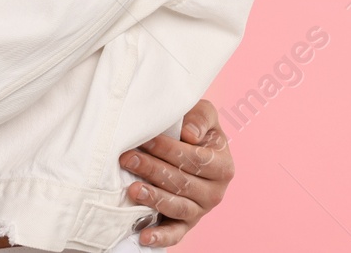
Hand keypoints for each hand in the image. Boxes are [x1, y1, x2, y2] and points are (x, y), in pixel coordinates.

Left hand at [120, 100, 232, 246]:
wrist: (192, 146)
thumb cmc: (194, 128)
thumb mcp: (203, 114)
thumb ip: (200, 118)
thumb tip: (189, 134)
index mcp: (223, 166)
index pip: (195, 160)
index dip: (169, 150)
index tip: (146, 140)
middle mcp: (215, 192)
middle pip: (182, 183)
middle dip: (153, 169)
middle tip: (127, 159)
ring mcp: (200, 210)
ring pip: (177, 207)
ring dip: (154, 198)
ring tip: (133, 189)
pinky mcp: (185, 224)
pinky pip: (175, 234)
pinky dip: (161, 237)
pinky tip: (144, 237)